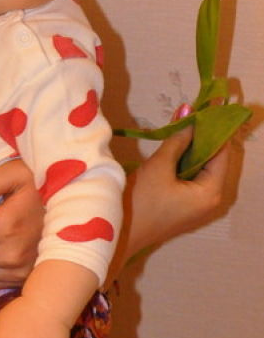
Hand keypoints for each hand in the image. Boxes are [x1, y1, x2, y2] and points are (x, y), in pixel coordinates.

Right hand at [108, 125, 231, 279]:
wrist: (116, 233)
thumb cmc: (141, 202)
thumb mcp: (159, 166)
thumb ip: (177, 138)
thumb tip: (189, 110)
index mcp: (211, 191)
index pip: (222, 151)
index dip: (214, 127)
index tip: (206, 104)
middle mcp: (211, 199)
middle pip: (214, 159)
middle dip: (202, 135)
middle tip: (190, 110)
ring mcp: (198, 204)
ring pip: (201, 166)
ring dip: (192, 146)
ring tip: (181, 121)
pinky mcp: (184, 205)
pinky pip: (191, 176)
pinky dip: (185, 159)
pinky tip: (175, 144)